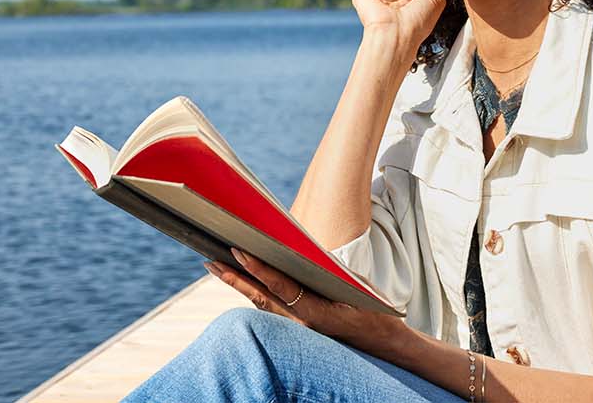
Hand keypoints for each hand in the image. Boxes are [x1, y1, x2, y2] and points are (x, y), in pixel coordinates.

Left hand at [209, 249, 412, 357]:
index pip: (280, 287)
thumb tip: (296, 251)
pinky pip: (270, 310)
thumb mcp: (353, 285)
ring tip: (216, 266)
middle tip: (210, 260)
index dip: (258, 269)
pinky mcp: (296, 330)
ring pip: (261, 305)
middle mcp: (302, 324)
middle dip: (234, 278)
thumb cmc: (371, 309)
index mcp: (317, 312)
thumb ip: (324, 269)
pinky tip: (239, 281)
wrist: (382, 342)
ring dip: (238, 285)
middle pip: (260, 298)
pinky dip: (253, 294)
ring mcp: (298, 330)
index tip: (238, 251)